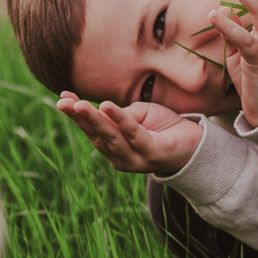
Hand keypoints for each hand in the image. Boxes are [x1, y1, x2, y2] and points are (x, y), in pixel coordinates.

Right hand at [53, 93, 202, 175]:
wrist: (196, 143)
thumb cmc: (163, 126)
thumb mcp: (137, 115)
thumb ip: (120, 115)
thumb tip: (102, 110)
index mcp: (113, 147)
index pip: (91, 129)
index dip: (75, 115)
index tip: (61, 98)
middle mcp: (119, 157)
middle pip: (95, 135)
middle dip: (78, 118)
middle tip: (62, 103)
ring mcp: (135, 158)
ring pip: (110, 136)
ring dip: (93, 119)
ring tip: (79, 105)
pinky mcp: (151, 153)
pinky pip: (132, 133)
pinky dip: (119, 119)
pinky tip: (106, 106)